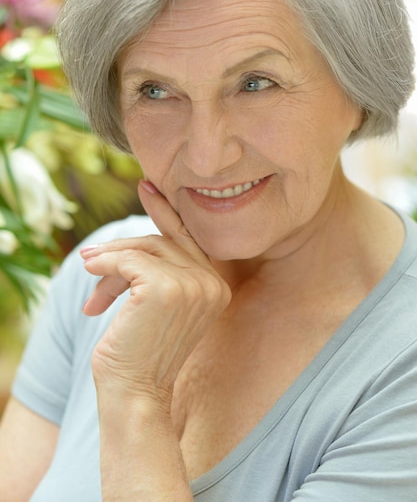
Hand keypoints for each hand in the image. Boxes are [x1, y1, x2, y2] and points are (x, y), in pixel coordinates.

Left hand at [80, 181, 230, 404]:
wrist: (135, 394)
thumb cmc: (141, 353)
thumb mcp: (155, 307)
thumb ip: (155, 273)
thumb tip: (120, 247)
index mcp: (215, 287)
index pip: (188, 239)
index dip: (165, 210)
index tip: (148, 185)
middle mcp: (212, 283)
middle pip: (161, 242)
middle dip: (122, 251)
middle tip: (91, 262)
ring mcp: (193, 284)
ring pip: (144, 249)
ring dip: (110, 262)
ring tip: (88, 280)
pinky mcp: (166, 288)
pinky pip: (129, 261)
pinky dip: (106, 269)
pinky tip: (92, 289)